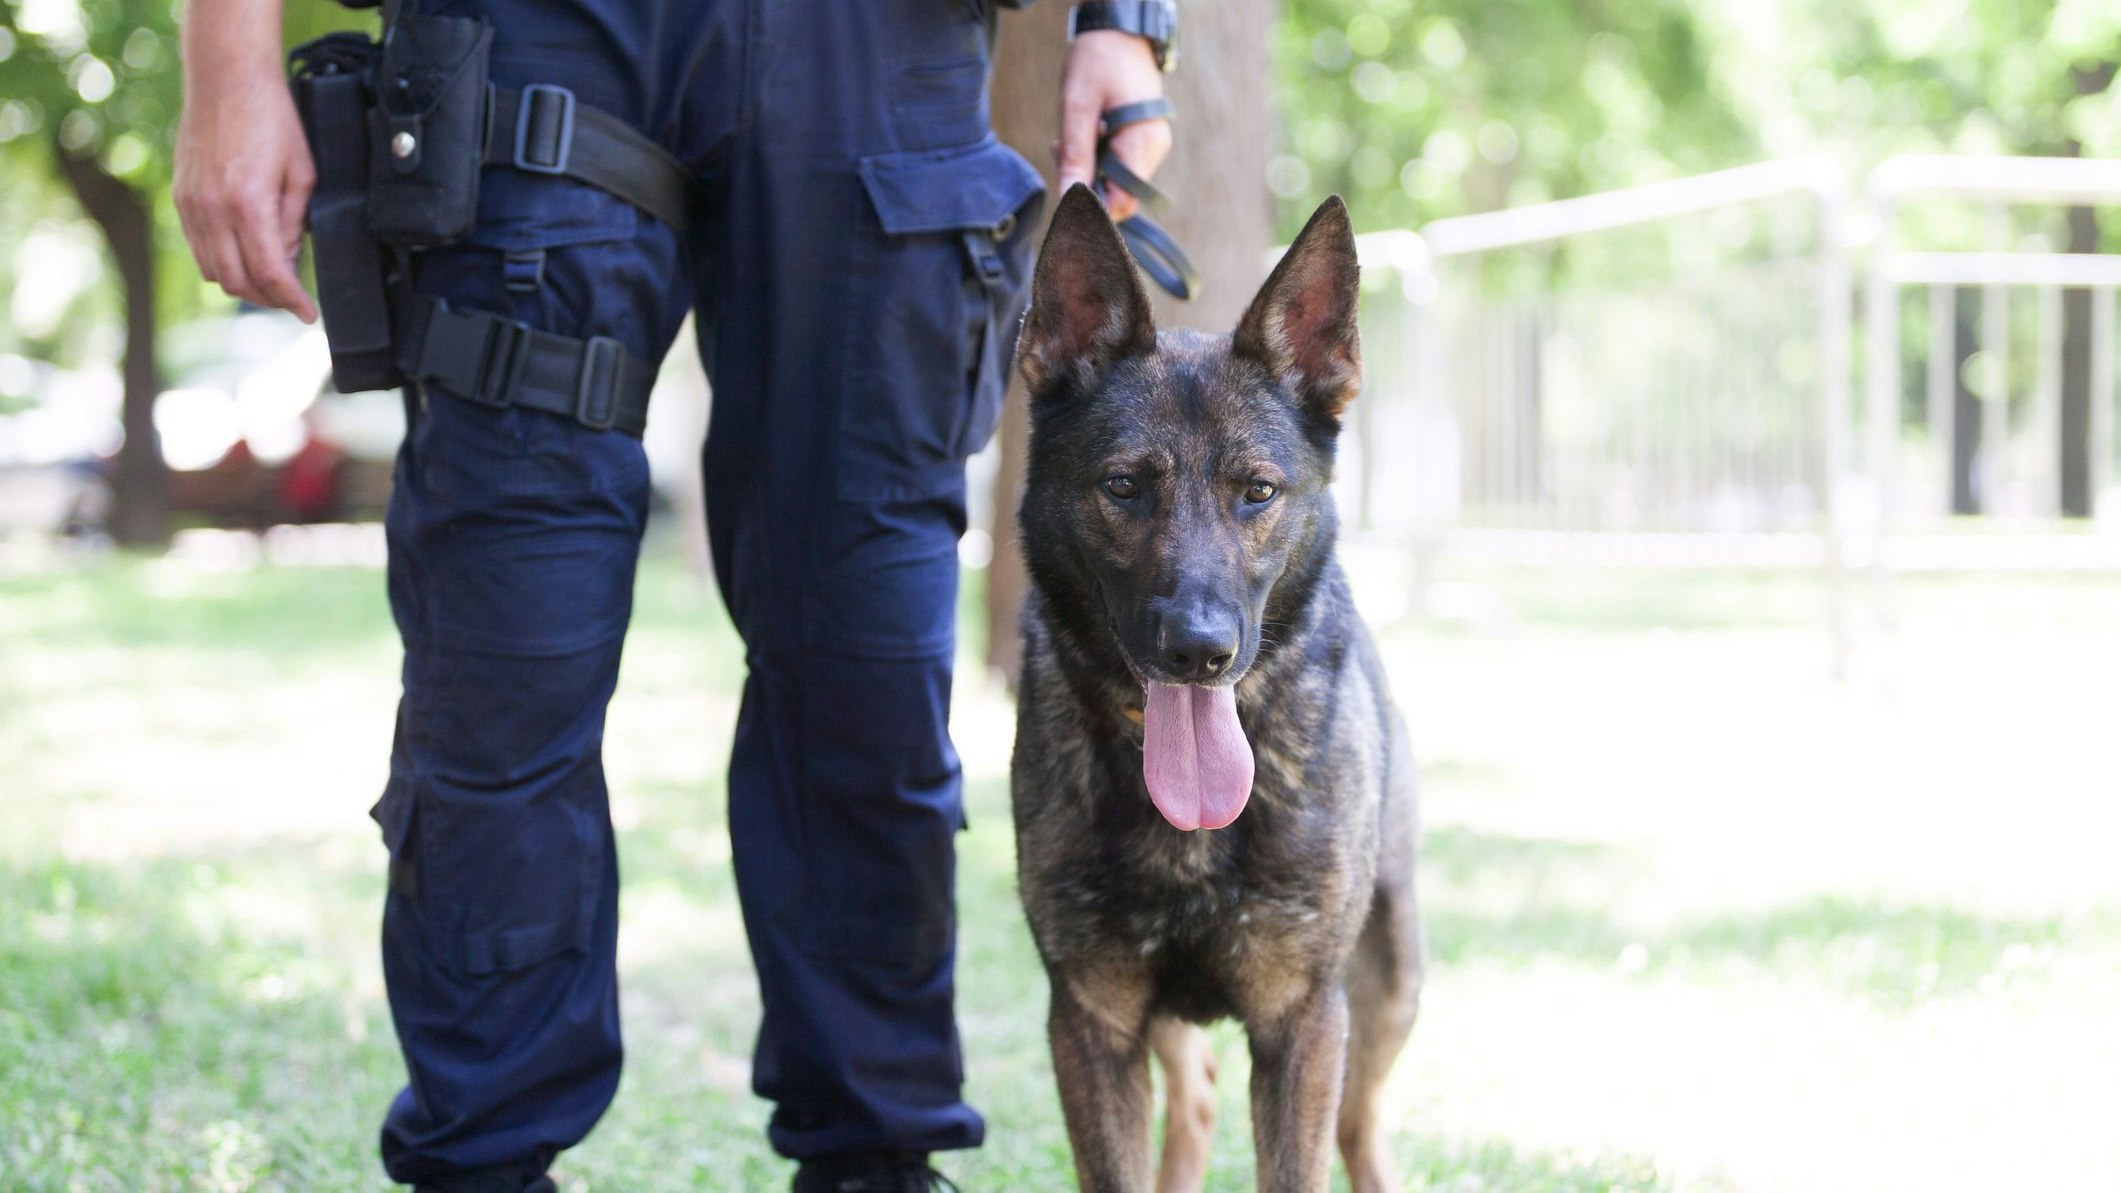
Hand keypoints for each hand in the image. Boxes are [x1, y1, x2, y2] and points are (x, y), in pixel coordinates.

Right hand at [174, 23, 316, 322]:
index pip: (270, 273)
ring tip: (271, 278)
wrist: (226, 80)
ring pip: (213, 271)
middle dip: (268, 298)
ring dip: (244, 283)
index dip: (291, 301)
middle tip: (292, 298)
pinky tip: (245, 254)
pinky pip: (198, 248)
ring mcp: (191, 205)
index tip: (308, 314)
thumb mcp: (301, 174)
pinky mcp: (181, 198)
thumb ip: (293, 224)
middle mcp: (214, 210)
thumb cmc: (272, 120)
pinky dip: (222, 261)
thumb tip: (286, 262)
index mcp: (249, 204)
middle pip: (238, 282)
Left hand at [1054, 29, 1170, 221]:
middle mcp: (1153, 150)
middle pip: (1118, 195)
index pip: (1123, 203)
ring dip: (1090, 168)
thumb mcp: (1077, 106)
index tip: (1066, 186)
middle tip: (1059, 150)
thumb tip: (1068, 198)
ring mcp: (1151, 146)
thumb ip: (1075, 154)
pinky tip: (1088, 132)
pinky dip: (1099, 156)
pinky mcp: (1144, 140)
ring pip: (1117, 181)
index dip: (1093, 208)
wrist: (1120, 31)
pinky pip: (1120, 164)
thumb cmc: (1098, 61)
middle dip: (1086, 182)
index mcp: (1142, 144)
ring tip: (1074, 135)